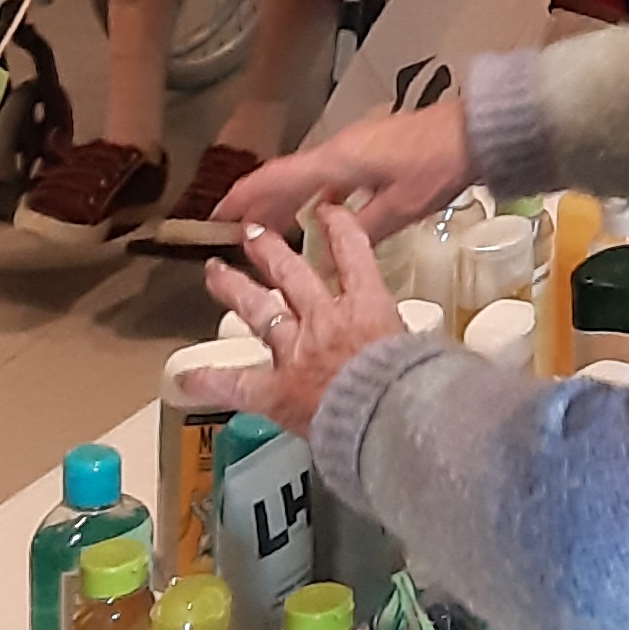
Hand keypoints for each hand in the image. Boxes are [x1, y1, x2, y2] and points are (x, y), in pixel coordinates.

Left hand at [203, 204, 410, 426]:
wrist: (393, 417)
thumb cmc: (420, 388)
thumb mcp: (429, 353)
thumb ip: (421, 347)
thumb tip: (444, 357)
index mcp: (368, 307)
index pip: (354, 254)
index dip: (340, 229)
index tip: (328, 213)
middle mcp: (326, 320)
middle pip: (292, 274)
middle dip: (270, 250)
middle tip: (252, 233)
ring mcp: (296, 351)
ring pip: (260, 310)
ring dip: (235, 288)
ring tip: (215, 271)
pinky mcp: (277, 389)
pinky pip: (236, 383)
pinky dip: (210, 380)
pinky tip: (184, 376)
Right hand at [218, 99, 478, 241]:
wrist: (474, 132)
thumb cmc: (437, 167)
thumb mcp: (399, 209)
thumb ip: (359, 233)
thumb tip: (325, 257)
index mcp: (337, 161)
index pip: (276, 179)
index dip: (244, 198)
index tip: (217, 215)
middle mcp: (338, 149)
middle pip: (286, 177)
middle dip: (259, 203)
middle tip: (237, 230)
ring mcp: (355, 146)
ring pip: (308, 175)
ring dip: (287, 199)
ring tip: (271, 226)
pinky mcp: (372, 148)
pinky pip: (330, 173)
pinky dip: (314, 193)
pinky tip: (322, 213)